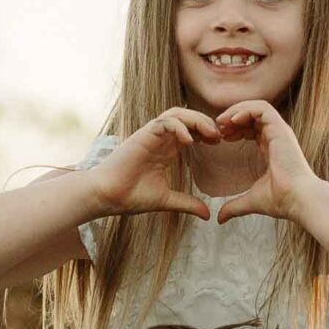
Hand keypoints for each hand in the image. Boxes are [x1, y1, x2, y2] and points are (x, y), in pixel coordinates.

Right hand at [82, 111, 217, 221]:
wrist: (108, 197)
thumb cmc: (131, 197)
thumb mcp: (167, 200)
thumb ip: (187, 203)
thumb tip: (207, 215)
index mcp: (166, 149)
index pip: (190, 129)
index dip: (206, 132)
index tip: (219, 143)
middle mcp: (159, 139)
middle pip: (186, 116)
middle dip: (205, 122)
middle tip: (219, 137)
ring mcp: (150, 135)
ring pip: (177, 113)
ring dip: (196, 120)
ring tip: (209, 135)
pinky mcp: (142, 135)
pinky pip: (164, 122)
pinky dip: (179, 127)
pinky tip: (189, 142)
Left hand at [213, 101, 321, 223]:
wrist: (297, 200)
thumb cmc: (281, 200)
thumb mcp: (251, 200)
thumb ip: (234, 206)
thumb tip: (220, 219)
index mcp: (273, 148)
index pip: (253, 128)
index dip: (236, 129)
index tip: (221, 138)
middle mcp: (277, 136)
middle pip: (253, 115)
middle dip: (233, 118)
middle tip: (217, 128)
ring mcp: (280, 131)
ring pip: (257, 107)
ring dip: (236, 111)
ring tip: (222, 123)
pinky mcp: (280, 129)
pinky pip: (262, 108)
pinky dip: (245, 110)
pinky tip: (232, 122)